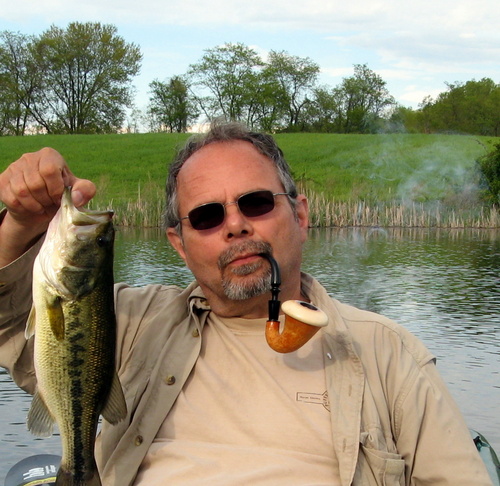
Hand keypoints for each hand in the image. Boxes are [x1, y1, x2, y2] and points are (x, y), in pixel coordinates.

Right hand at [0, 147, 95, 265]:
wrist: (41, 208)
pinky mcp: (2, 180)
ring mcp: (13, 168)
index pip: (49, 170)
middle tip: (51, 203)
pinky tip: (31, 207)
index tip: (59, 198)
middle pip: (35, 183)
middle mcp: (29, 157)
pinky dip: (24, 208)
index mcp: (49, 155)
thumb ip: (85, 190)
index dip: (56, 189)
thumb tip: (77, 197)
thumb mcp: (77, 191)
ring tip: (42, 205)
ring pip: (21, 191)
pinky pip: (11, 198)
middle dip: (46, 199)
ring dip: (35, 205)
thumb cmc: (61, 195)